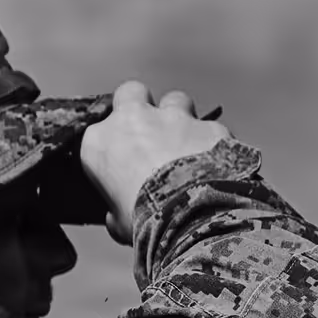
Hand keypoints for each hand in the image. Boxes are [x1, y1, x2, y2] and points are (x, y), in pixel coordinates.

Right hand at [79, 80, 228, 243]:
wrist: (190, 216)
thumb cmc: (146, 221)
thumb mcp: (119, 223)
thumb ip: (115, 211)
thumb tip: (118, 217)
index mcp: (101, 141)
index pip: (100, 132)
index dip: (115, 146)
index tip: (124, 163)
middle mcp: (134, 119)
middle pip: (131, 93)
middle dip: (141, 107)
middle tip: (151, 134)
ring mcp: (173, 118)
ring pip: (175, 100)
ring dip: (180, 118)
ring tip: (187, 147)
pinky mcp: (209, 126)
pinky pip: (211, 129)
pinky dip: (213, 143)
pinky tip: (217, 164)